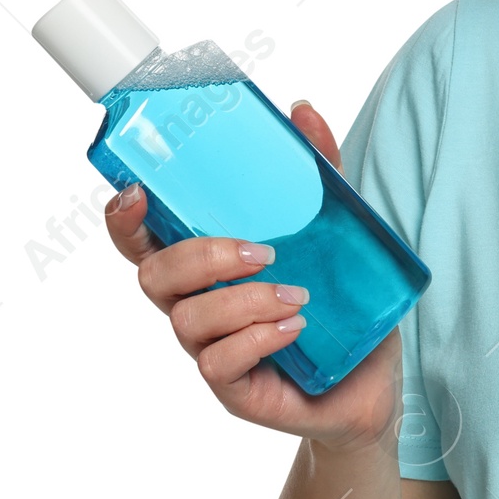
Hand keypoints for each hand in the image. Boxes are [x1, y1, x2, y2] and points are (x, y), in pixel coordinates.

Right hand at [103, 100, 403, 455]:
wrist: (373, 382)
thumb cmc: (342, 305)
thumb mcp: (338, 232)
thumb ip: (318, 173)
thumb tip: (303, 109)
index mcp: (207, 266)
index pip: (143, 240)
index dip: (124, 218)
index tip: (136, 191)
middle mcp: (198, 305)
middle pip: (153, 276)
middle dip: (201, 256)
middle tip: (262, 252)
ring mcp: (211, 348)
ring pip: (186, 320)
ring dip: (242, 301)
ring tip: (298, 295)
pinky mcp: (235, 389)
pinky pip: (217, 365)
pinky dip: (255, 339)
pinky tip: (294, 326)